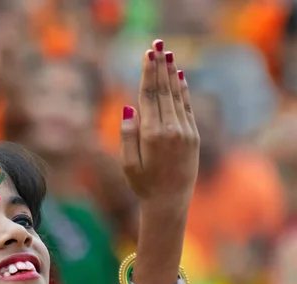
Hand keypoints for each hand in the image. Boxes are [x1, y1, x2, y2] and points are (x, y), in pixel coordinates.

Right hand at [120, 39, 199, 210]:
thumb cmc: (143, 184)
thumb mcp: (127, 163)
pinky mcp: (193, 136)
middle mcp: (171, 130)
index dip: (148, 73)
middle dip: (160, 66)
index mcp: (152, 135)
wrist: (170, 201)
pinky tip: (179, 77)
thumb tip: (128, 107)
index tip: (147, 55)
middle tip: (158, 45)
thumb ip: (127, 135)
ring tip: (168, 54)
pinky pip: (187, 108)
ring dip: (172, 73)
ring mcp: (185, 132)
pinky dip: (183, 91)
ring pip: (176, 96)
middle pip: (164, 91)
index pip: (149, 96)